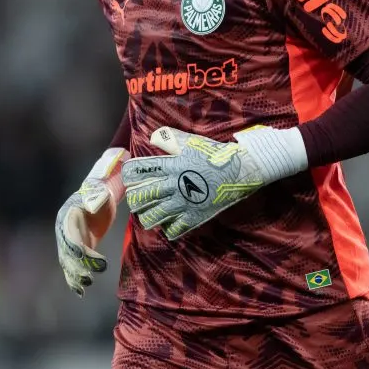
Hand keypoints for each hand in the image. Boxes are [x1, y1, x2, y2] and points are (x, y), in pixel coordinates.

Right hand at [55, 147, 127, 296]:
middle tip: (89, 277)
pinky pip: (74, 265)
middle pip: (67, 253)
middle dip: (77, 267)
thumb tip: (94, 203)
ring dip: (75, 276)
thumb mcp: (98, 193)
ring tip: (85, 286)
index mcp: (67, 218)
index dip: (78, 250)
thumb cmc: (100, 192)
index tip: (91, 259)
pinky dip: (75, 278)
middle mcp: (64, 232)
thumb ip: (95, 198)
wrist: (100, 194)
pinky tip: (80, 291)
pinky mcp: (80, 248)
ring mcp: (70, 241)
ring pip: (68, 262)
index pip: (70, 238)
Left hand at [121, 126, 307, 238]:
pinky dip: (167, 227)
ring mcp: (182, 204)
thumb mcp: (190, 141)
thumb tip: (151, 138)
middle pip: (139, 198)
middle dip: (135, 198)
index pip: (135, 173)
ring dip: (147, 214)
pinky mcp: (193, 217)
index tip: (131, 176)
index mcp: (169, 166)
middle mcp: (172, 186)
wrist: (239, 170)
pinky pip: (171, 230)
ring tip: (152, 210)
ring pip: (151, 217)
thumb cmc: (214, 154)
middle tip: (140, 196)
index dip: (128, 175)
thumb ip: (168, 138)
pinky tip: (171, 220)